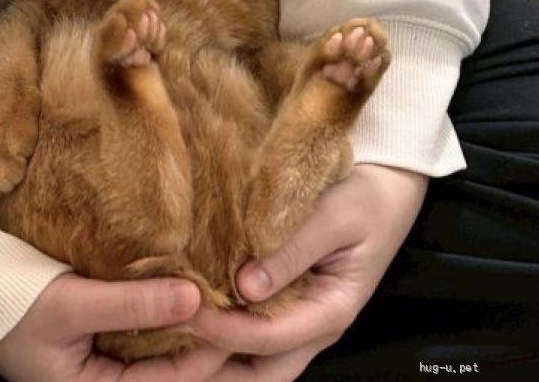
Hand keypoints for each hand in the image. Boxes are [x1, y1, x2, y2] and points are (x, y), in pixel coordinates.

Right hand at [0, 272, 229, 381]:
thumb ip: (131, 304)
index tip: (238, 314)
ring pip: (172, 356)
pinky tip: (206, 297)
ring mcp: (114, 364)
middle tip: (260, 321)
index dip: (210, 348)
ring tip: (244, 309)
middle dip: (220, 350)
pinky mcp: (113, 339)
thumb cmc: (11, 304)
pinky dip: (182, 318)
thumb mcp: (69, 305)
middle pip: (180, 375)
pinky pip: (157, 335)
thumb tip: (194, 296)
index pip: (172, 381)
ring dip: (206, 334)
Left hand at [183, 163, 427, 380]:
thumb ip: (292, 250)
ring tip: (168, 341)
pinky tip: (190, 315)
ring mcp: (300, 318)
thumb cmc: (364, 198)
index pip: (269, 337)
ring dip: (214, 356)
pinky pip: (254, 333)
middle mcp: (313, 325)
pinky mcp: (288, 303)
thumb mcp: (333, 217)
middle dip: (213, 368)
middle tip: (165, 350)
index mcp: (331, 310)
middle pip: (260, 371)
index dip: (225, 330)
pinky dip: (223, 334)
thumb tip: (244, 286)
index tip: (185, 310)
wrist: (385, 188)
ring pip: (254, 360)